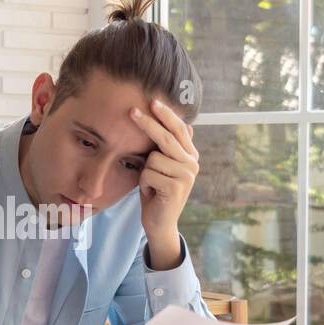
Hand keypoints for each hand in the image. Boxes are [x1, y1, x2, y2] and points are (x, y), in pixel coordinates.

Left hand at [128, 99, 198, 267]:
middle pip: (166, 138)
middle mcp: (192, 164)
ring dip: (145, 171)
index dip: (165, 115)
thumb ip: (171, 147)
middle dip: (147, 124)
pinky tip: (151, 192)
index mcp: (190, 156)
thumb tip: (188, 125)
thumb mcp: (163, 166)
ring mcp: (186, 176)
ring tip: (151, 184)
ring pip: (153, 158)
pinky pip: (148, 173)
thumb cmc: (157, 191)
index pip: (178, 129)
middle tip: (131, 111)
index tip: (152, 101)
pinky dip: (144, 183)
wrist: (159, 222)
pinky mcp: (175, 188)